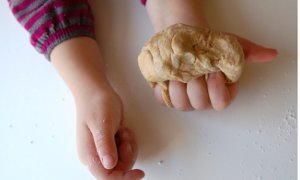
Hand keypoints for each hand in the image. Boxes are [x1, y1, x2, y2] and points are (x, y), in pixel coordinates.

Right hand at [75, 87, 143, 179]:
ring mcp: (102, 150)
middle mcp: (94, 155)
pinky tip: (122, 130)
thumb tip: (109, 165)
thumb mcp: (103, 124)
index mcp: (89, 154)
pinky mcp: (109, 144)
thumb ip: (106, 145)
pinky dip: (127, 142)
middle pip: (118, 170)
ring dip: (128, 147)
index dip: (124, 177)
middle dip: (127, 155)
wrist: (96, 91)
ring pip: (123, 161)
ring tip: (122, 131)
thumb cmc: (96, 104)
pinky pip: (123, 152)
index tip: (138, 173)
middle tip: (125, 137)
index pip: (107, 177)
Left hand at [153, 35, 277, 110]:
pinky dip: (163, 89)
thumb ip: (248, 52)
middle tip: (194, 69)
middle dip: (196, 85)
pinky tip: (167, 77)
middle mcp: (202, 98)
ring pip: (181, 104)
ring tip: (178, 71)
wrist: (184, 38)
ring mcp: (184, 98)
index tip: (213, 71)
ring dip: (179, 86)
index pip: (221, 102)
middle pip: (200, 104)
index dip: (216, 88)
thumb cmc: (206, 44)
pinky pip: (163, 100)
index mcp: (219, 91)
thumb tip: (270, 54)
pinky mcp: (166, 94)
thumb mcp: (229, 45)